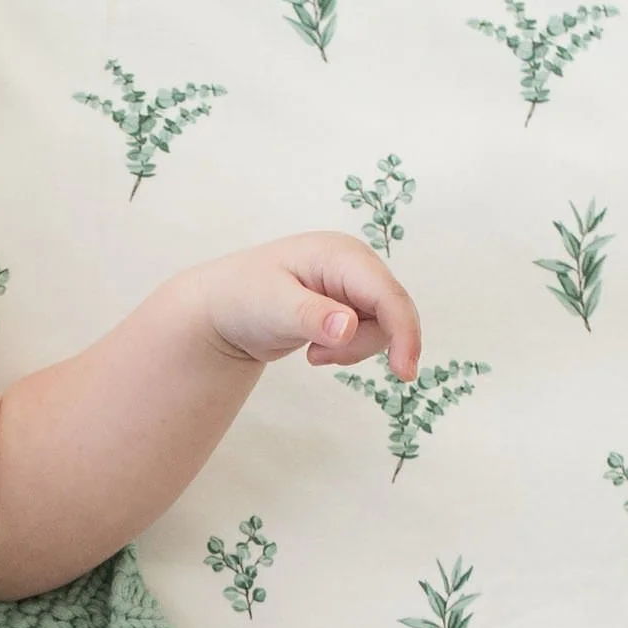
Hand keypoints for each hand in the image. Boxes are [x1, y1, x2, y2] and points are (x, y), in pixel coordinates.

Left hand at [197, 233, 420, 380]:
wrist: (223, 308)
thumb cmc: (242, 297)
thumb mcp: (272, 307)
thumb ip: (311, 316)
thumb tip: (348, 326)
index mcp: (342, 255)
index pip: (387, 295)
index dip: (403, 332)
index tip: (404, 372)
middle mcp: (355, 266)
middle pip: (391, 314)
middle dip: (362, 346)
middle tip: (317, 359)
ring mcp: (354, 286)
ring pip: (382, 329)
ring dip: (351, 350)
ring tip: (311, 352)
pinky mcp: (350, 305)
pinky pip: (368, 335)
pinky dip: (346, 350)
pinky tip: (315, 349)